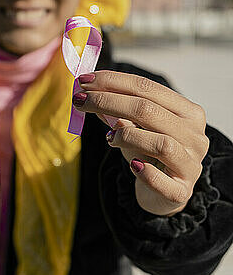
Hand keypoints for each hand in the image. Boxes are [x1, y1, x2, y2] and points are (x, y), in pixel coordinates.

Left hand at [73, 70, 209, 216]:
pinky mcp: (181, 191)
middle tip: (79, 100)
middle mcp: (195, 136)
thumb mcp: (133, 130)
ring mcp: (191, 165)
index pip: (147, 88)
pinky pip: (163, 181)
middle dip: (108, 101)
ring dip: (127, 136)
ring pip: (160, 143)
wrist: (164, 194)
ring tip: (109, 138)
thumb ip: (117, 113)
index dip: (113, 82)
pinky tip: (134, 167)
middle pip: (148, 110)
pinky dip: (145, 173)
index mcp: (188, 112)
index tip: (84, 81)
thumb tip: (90, 93)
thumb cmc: (148, 155)